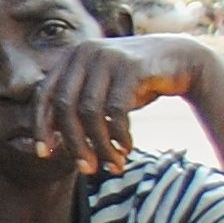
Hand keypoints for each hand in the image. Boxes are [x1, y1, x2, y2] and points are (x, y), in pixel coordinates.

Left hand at [33, 35, 209, 175]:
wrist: (181, 60)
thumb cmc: (134, 84)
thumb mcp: (101, 93)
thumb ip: (76, 111)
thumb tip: (52, 146)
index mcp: (71, 58)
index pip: (45, 95)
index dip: (41, 126)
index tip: (44, 154)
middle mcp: (85, 52)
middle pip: (66, 107)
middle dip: (74, 143)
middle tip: (87, 169)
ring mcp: (107, 56)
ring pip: (91, 112)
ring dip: (101, 145)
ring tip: (113, 164)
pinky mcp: (131, 66)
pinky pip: (116, 110)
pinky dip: (119, 135)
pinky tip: (127, 148)